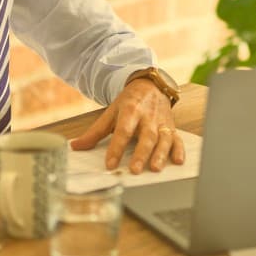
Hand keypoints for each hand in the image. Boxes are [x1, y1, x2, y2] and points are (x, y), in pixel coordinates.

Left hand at [69, 79, 185, 173]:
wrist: (151, 85)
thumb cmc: (130, 102)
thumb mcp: (111, 113)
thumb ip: (95, 132)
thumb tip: (76, 146)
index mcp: (131, 110)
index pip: (123, 131)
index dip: (116, 148)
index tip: (110, 164)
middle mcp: (148, 116)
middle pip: (146, 136)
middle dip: (141, 153)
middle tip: (134, 169)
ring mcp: (162, 122)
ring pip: (163, 139)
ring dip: (160, 154)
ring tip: (155, 168)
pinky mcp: (171, 127)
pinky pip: (177, 139)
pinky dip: (179, 150)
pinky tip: (178, 161)